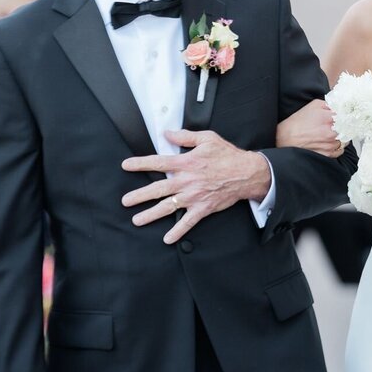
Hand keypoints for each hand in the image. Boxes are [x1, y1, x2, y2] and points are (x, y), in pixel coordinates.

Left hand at [122, 129, 271, 243]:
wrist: (246, 173)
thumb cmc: (227, 155)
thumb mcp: (207, 138)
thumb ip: (185, 136)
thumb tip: (167, 133)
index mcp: (186, 162)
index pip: (158, 163)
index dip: (140, 164)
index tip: (126, 165)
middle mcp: (186, 181)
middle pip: (158, 189)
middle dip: (139, 195)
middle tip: (125, 201)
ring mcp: (194, 196)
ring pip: (168, 207)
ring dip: (151, 214)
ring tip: (137, 220)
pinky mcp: (203, 208)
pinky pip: (188, 222)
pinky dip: (177, 231)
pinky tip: (167, 238)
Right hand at [276, 100, 343, 156]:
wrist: (285, 138)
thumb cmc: (297, 122)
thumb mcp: (313, 105)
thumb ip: (329, 105)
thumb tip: (340, 107)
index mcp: (329, 118)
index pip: (349, 116)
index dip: (348, 115)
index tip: (347, 116)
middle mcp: (332, 132)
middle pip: (349, 129)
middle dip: (346, 126)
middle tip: (339, 125)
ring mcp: (330, 144)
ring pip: (346, 140)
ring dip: (341, 137)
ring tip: (332, 134)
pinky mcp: (328, 154)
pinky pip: (340, 151)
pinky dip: (337, 147)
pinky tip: (329, 142)